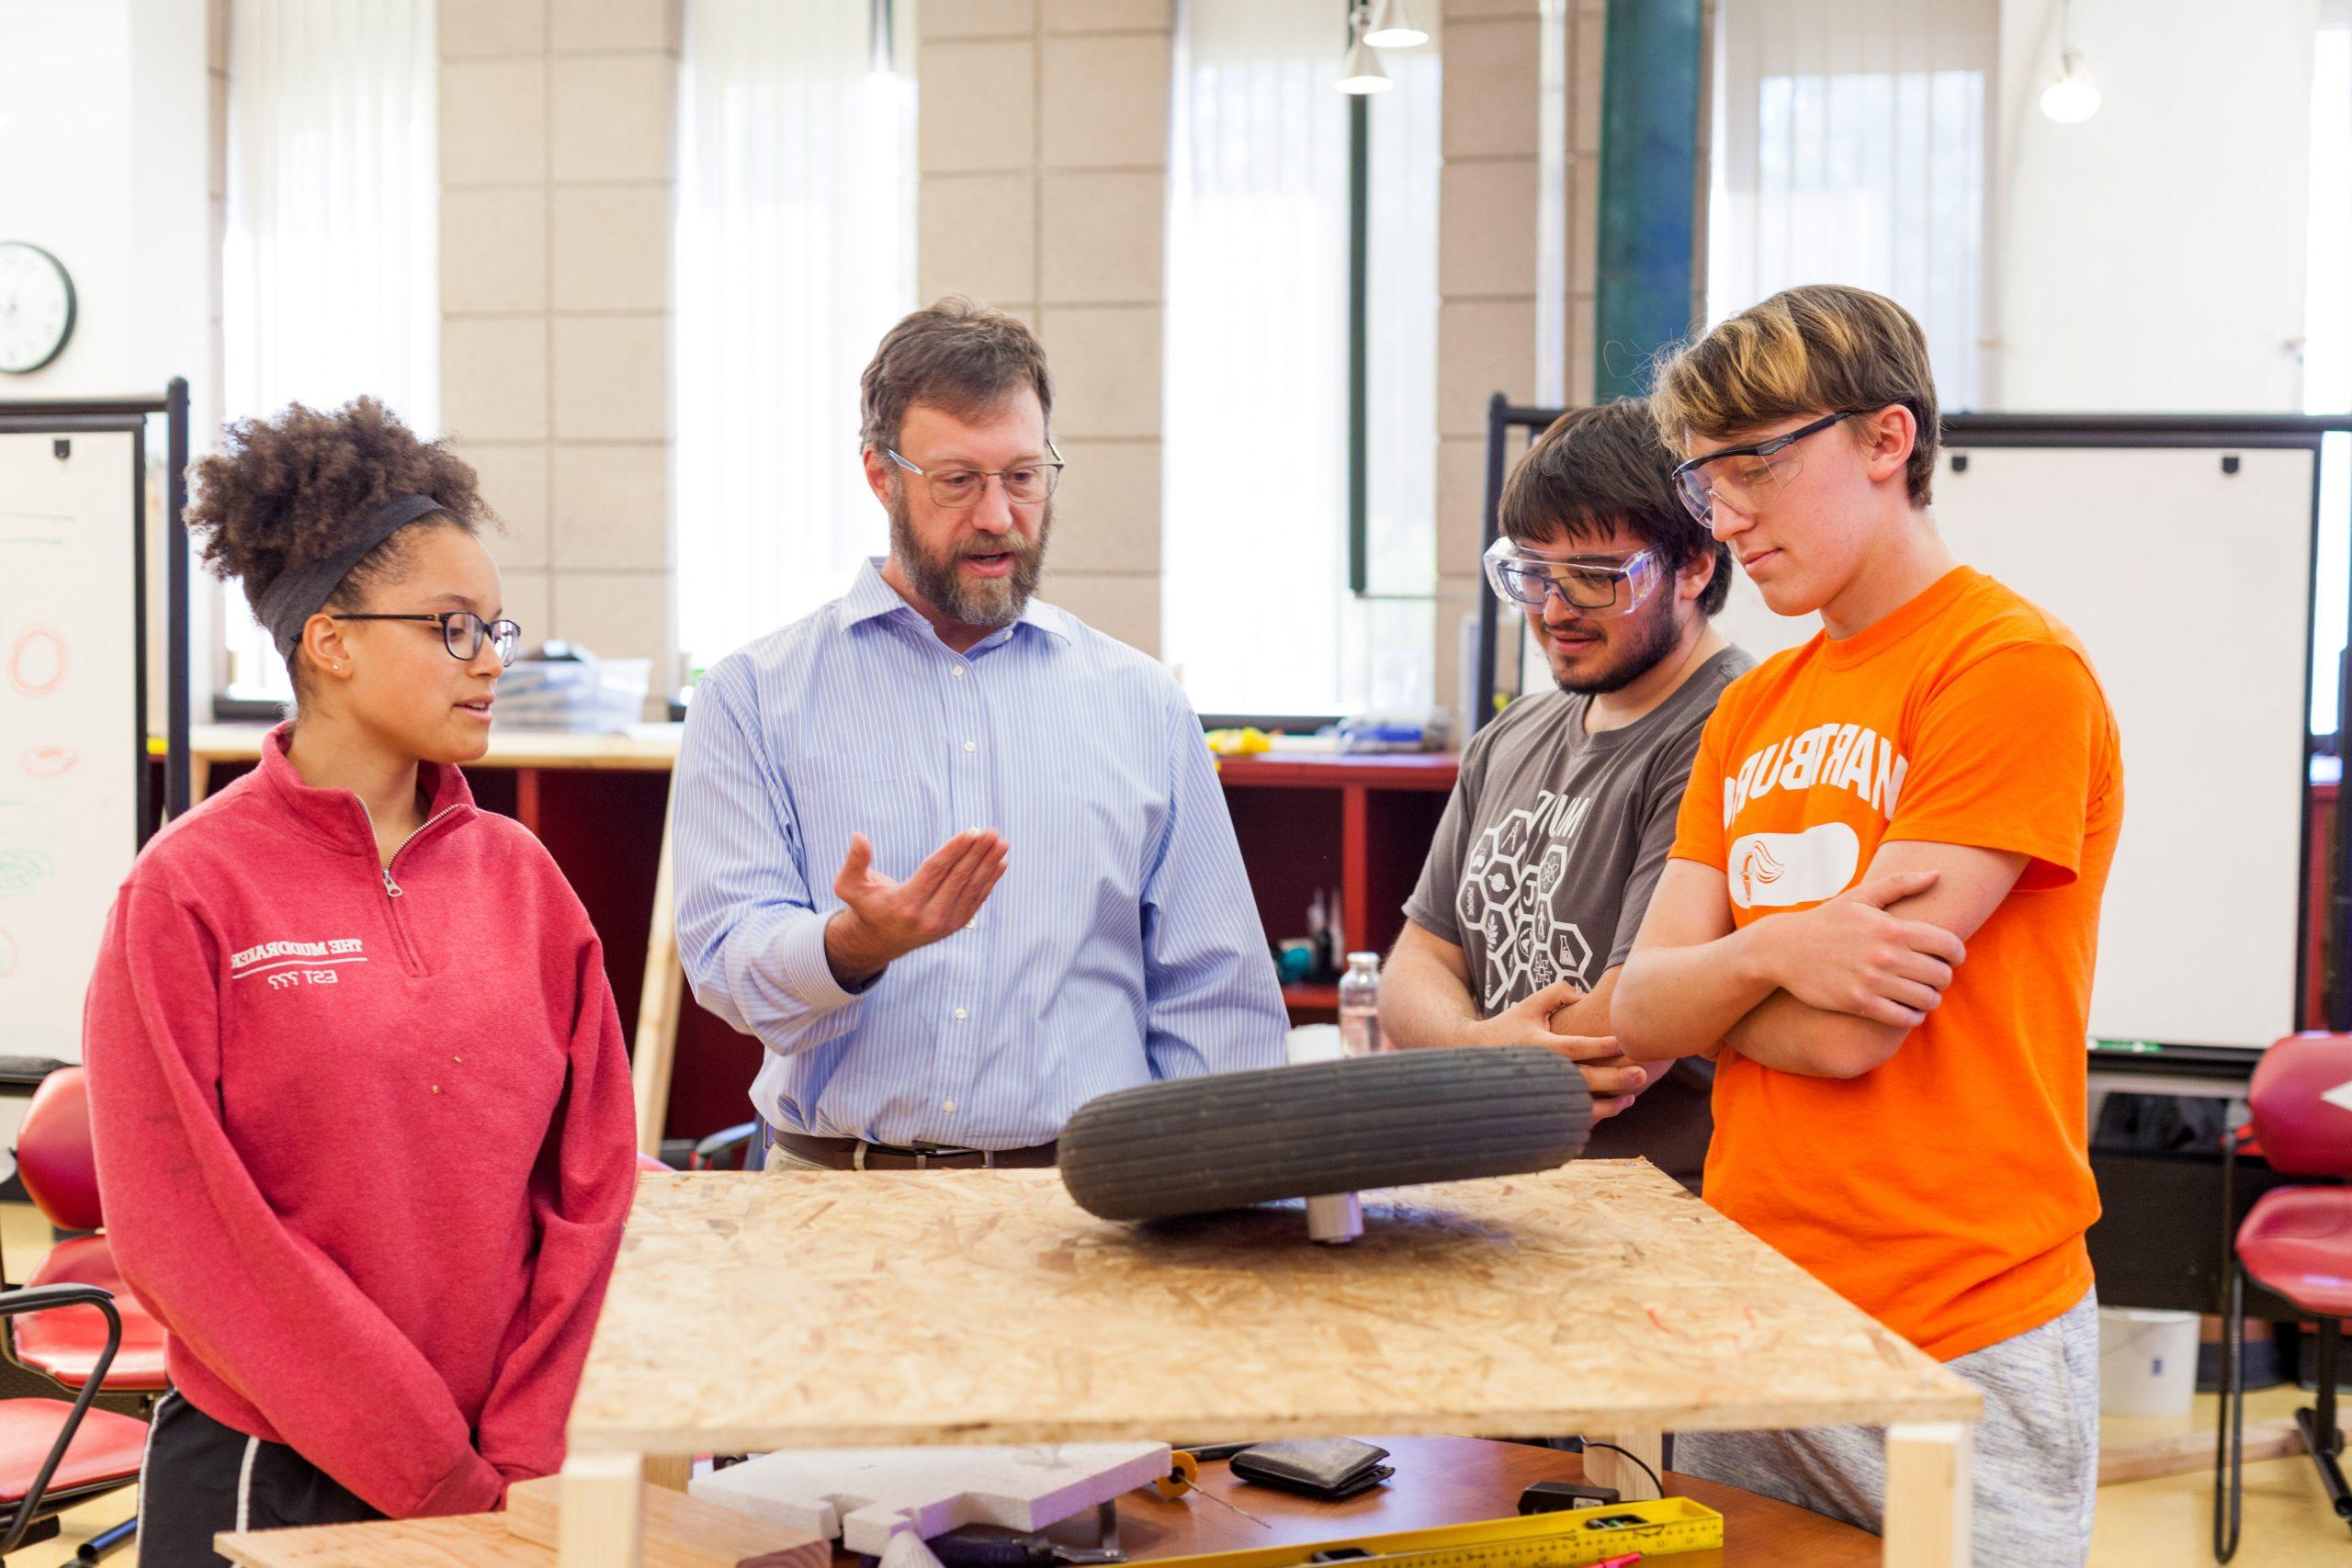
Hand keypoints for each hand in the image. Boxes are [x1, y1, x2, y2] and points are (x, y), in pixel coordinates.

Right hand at [823, 829, 1008, 985]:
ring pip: (971, 889)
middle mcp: (927, 917)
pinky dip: (990, 881)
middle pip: (958, 879)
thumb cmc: (866, 905)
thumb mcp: (849, 886)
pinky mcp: (955, 926)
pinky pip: (976, 900)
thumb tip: (858, 836)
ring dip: (988, 864)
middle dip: (977, 853)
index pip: (935, 872)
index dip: (955, 850)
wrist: (879, 941)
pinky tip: (1001, 862)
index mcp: (904, 905)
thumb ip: (854, 862)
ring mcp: (944, 924)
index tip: (972, 831)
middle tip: (992, 832)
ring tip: (1001, 842)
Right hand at [1469, 984, 1646, 1118]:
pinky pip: (1568, 1118)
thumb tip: (1584, 996)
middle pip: (1583, 1080)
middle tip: (1641, 1074)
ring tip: (1630, 1099)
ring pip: (1578, 1105)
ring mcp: (1540, 1092)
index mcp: (1541, 1045)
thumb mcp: (1529, 1004)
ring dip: (1608, 1105)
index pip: (1576, 1047)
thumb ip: (1557, 993)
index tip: (1624, 1041)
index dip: (1601, 1045)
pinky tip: (1610, 1111)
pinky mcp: (1539, 1106)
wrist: (1475, 1056)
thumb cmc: (1509, 1026)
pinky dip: (1590, 1118)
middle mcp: (1542, 1072)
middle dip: (1614, 1079)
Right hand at [1764, 869, 1966, 1028]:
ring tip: (1920, 994)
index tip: (1949, 958)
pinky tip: (1906, 1009)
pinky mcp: (1859, 1004)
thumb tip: (1937, 874)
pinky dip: (1912, 1016)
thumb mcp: (1860, 896)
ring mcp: (1872, 981)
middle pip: (1942, 975)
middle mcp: (1886, 955)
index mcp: (1892, 927)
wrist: (1783, 949)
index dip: (1957, 954)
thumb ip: (1900, 883)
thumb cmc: (1827, 921)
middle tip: (1932, 977)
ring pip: (1926, 999)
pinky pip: (1903, 1018)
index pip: (1950, 945)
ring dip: (1929, 999)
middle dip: (1942, 977)